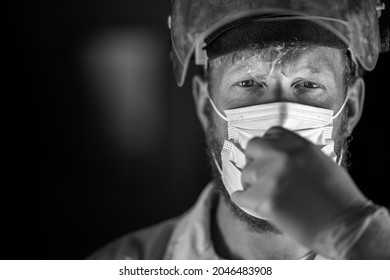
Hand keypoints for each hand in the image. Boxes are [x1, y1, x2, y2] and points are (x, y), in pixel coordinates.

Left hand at [231, 126, 367, 249]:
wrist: (345, 227)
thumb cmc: (339, 199)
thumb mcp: (321, 163)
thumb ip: (298, 155)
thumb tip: (279, 157)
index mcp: (299, 145)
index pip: (271, 133)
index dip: (267, 147)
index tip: (267, 157)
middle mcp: (283, 154)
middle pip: (252, 147)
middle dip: (255, 160)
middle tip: (261, 175)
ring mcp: (271, 175)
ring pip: (245, 173)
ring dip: (251, 184)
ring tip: (265, 195)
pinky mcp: (263, 197)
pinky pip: (240, 196)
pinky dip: (244, 201)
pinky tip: (252, 204)